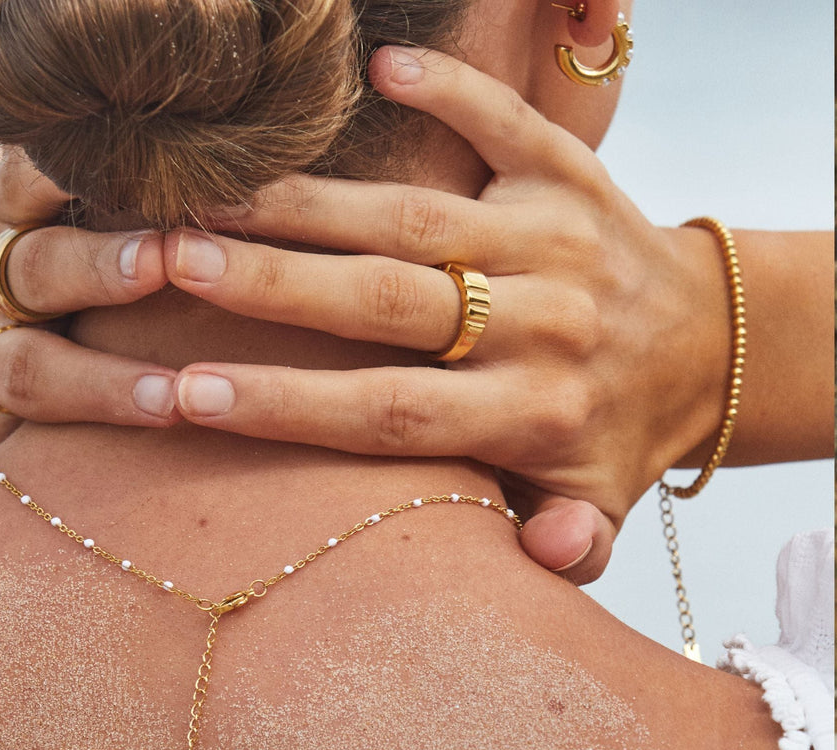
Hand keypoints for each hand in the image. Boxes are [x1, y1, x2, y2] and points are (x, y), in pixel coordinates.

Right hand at [0, 51, 730, 586]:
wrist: (708, 346)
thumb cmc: (618, 435)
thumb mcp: (598, 510)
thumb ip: (566, 544)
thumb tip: (543, 555)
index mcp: (534, 419)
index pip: (389, 414)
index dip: (286, 406)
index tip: (189, 394)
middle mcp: (542, 325)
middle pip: (386, 303)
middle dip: (270, 285)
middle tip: (168, 263)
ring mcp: (557, 240)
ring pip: (414, 216)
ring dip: (307, 202)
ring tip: (211, 194)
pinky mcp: (575, 176)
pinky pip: (511, 122)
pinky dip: (452, 88)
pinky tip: (379, 66)